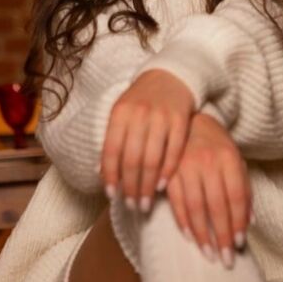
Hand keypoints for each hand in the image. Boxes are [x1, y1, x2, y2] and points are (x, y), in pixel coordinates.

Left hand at [99, 69, 194, 209]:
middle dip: (131, 187)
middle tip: (131, 206)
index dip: (110, 175)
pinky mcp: (181, 120)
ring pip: (152, 159)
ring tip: (145, 203)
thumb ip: (113, 139)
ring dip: (147, 186)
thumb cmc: (141, 99)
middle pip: (133, 159)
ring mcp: (162, 117)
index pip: (112, 150)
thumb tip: (101, 173)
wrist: (171, 75)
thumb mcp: (122, 112)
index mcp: (120, 112)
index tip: (111, 195)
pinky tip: (161, 186)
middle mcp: (140, 114)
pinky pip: (174, 152)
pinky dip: (167, 172)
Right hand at [165, 112, 251, 268]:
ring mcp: (186, 166)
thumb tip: (249, 222)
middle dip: (222, 235)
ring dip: (202, 234)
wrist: (190, 121)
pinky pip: (176, 201)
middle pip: (217, 205)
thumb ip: (243, 188)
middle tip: (226, 260)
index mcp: (228, 158)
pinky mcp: (169, 171)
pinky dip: (183, 221)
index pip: (236, 197)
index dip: (238, 222)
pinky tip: (190, 237)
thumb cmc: (216, 145)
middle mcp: (208, 162)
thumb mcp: (235, 160)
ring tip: (209, 254)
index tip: (240, 244)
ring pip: (195, 207)